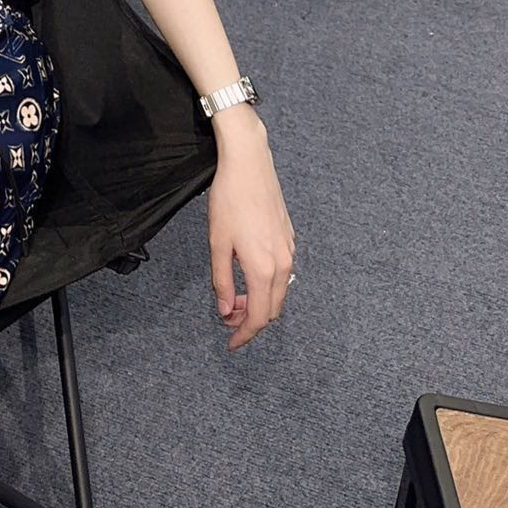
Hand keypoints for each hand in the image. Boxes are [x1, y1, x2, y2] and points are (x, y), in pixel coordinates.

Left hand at [205, 113, 295, 349]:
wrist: (248, 164)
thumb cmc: (229, 199)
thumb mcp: (217, 243)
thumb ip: (222, 280)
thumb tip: (226, 310)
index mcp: (264, 268)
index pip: (259, 316)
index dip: (244, 334)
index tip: (231, 343)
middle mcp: (283, 263)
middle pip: (273, 308)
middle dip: (251, 320)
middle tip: (226, 319)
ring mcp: (289, 250)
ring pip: (278, 291)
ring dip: (258, 301)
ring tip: (233, 298)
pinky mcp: (289, 238)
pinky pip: (281, 273)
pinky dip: (265, 284)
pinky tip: (246, 275)